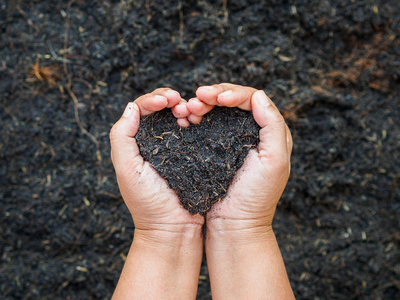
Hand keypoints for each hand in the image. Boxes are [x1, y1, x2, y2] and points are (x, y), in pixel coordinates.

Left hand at [110, 88, 203, 236]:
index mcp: (136, 142)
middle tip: (178, 101)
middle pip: (160, 108)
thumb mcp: (127, 169)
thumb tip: (131, 107)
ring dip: (183, 107)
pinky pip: (195, 130)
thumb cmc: (147, 202)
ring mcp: (176, 147)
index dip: (153, 99)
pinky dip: (196, 121)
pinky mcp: (194, 154)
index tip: (166, 100)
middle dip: (169, 98)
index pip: (141, 110)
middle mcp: (154, 141)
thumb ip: (122, 136)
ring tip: (189, 112)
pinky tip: (198, 121)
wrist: (174, 228)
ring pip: (178, 116)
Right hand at [186, 84, 292, 231]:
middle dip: (215, 94)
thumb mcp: (274, 161)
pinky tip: (187, 117)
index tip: (216, 97)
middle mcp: (253, 132)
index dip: (233, 93)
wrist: (234, 224)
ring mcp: (232, 139)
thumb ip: (273, 125)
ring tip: (190, 108)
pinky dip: (197, 117)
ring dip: (204, 104)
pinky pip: (207, 124)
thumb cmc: (256, 196)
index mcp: (270, 132)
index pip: (252, 100)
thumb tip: (258, 94)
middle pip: (233, 101)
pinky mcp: (215, 148)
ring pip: (218, 110)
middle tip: (198, 97)